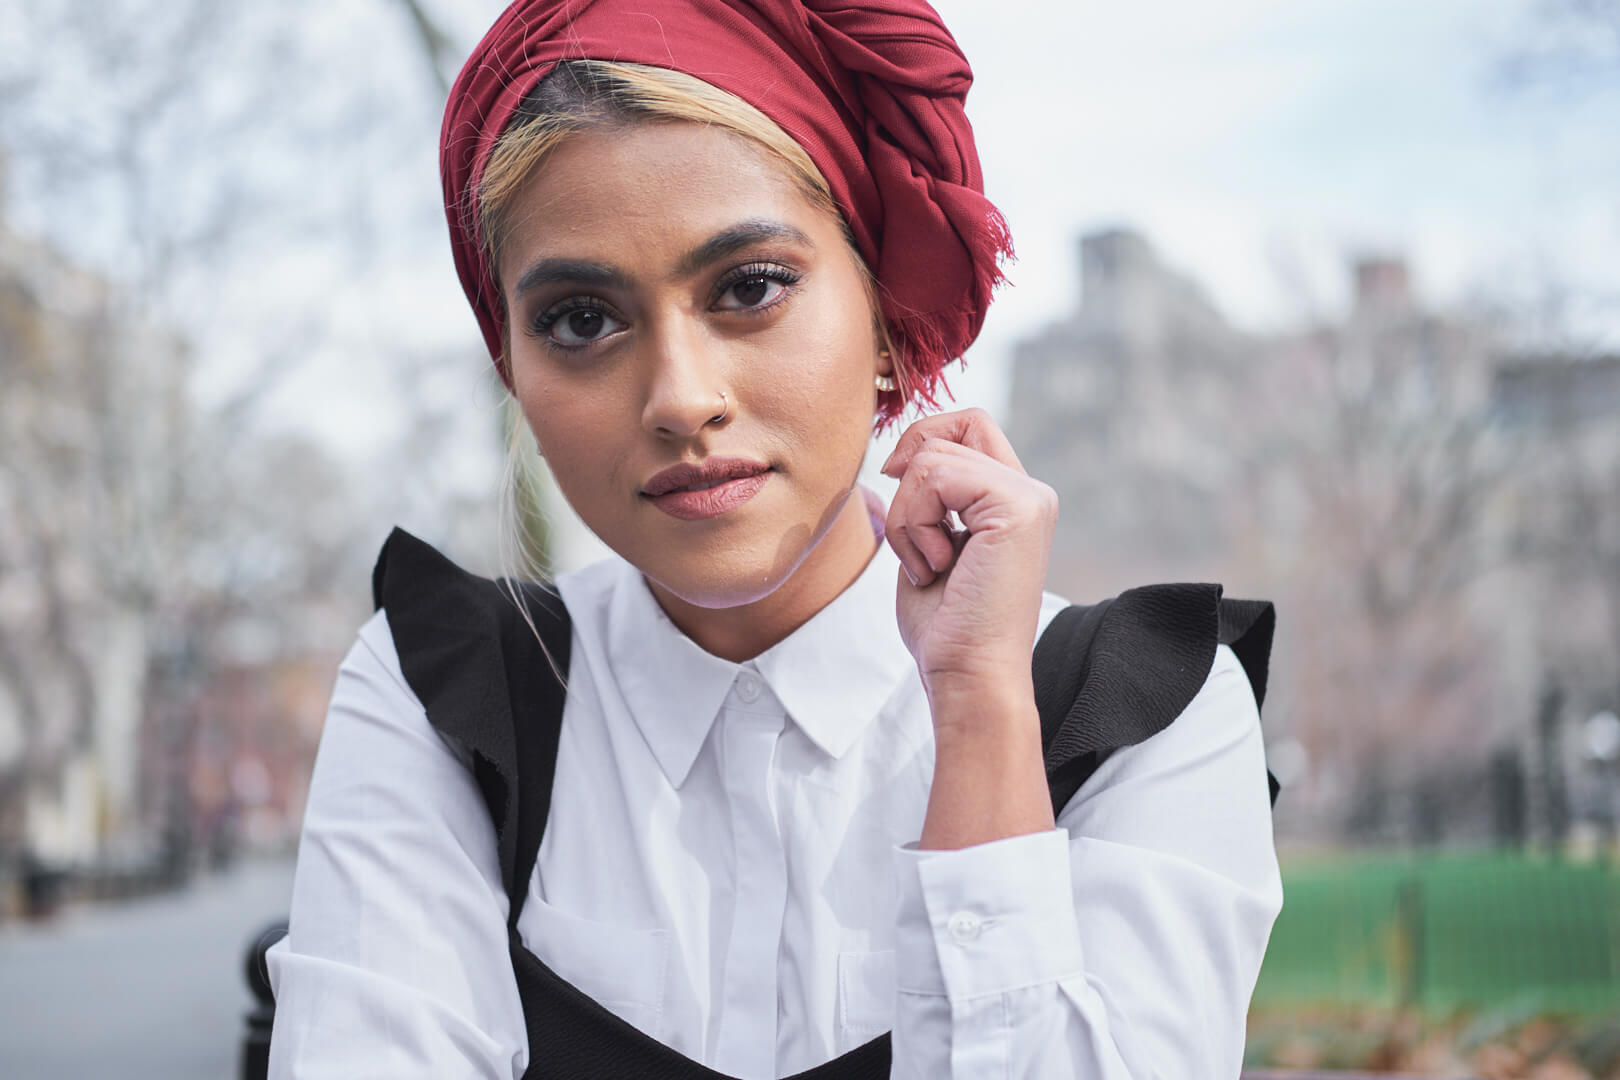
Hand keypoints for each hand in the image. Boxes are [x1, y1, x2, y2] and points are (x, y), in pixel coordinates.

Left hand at [880, 408, 1058, 705]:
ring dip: (907, 516)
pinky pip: (937, 476)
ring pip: (933, 457)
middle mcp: (1030, 492)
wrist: (969, 674)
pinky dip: (916, 523)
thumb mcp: (929, 545)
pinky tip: (938, 565)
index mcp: (1012, 500)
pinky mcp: (1018, 508)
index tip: (897, 480)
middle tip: (915, 543)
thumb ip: (928, 498)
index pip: (970, 424)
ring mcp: (1029, 498)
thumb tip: (900, 457)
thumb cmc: (946, 626)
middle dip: (908, 483)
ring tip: (929, 565)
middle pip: (950, 430)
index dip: (923, 438)